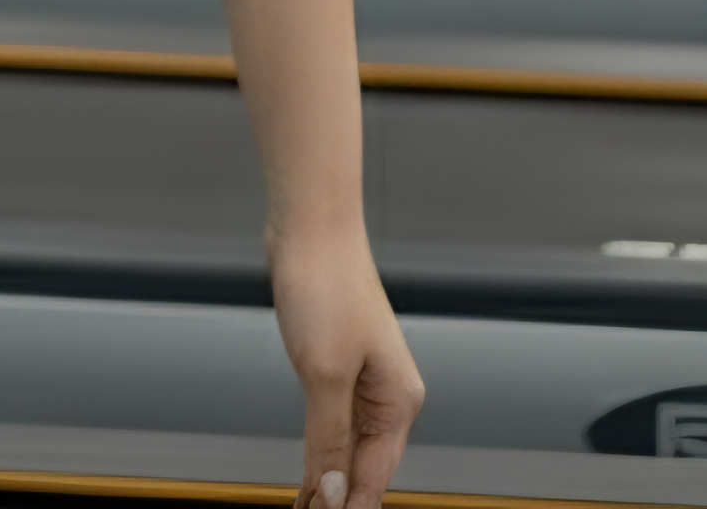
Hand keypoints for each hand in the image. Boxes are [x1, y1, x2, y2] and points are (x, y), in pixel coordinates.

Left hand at [269, 221, 425, 508]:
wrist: (309, 225)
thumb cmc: (326, 282)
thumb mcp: (325, 374)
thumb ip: (330, 441)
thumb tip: (333, 498)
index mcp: (399, 402)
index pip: (372, 481)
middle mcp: (388, 397)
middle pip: (363, 471)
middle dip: (339, 503)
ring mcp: (362, 382)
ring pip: (347, 452)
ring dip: (327, 485)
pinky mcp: (338, 367)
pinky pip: (332, 426)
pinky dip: (320, 455)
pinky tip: (307, 478)